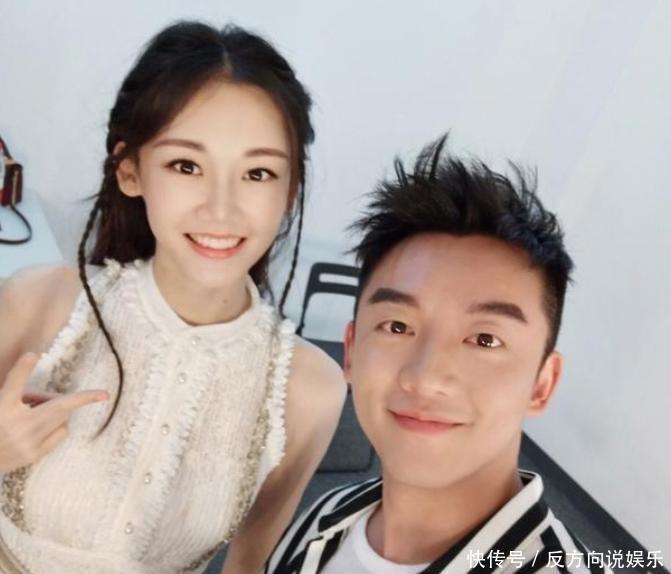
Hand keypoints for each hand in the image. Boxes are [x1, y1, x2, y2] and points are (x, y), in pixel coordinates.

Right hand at [0, 353, 108, 472]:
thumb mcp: (0, 400)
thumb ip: (18, 390)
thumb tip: (49, 395)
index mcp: (2, 406)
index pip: (14, 383)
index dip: (23, 368)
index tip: (32, 354)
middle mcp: (14, 424)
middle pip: (58, 404)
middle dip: (58, 398)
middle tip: (38, 399)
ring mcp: (26, 443)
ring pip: (63, 417)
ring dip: (57, 411)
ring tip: (33, 414)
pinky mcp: (33, 455)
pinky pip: (62, 432)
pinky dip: (57, 425)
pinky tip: (37, 428)